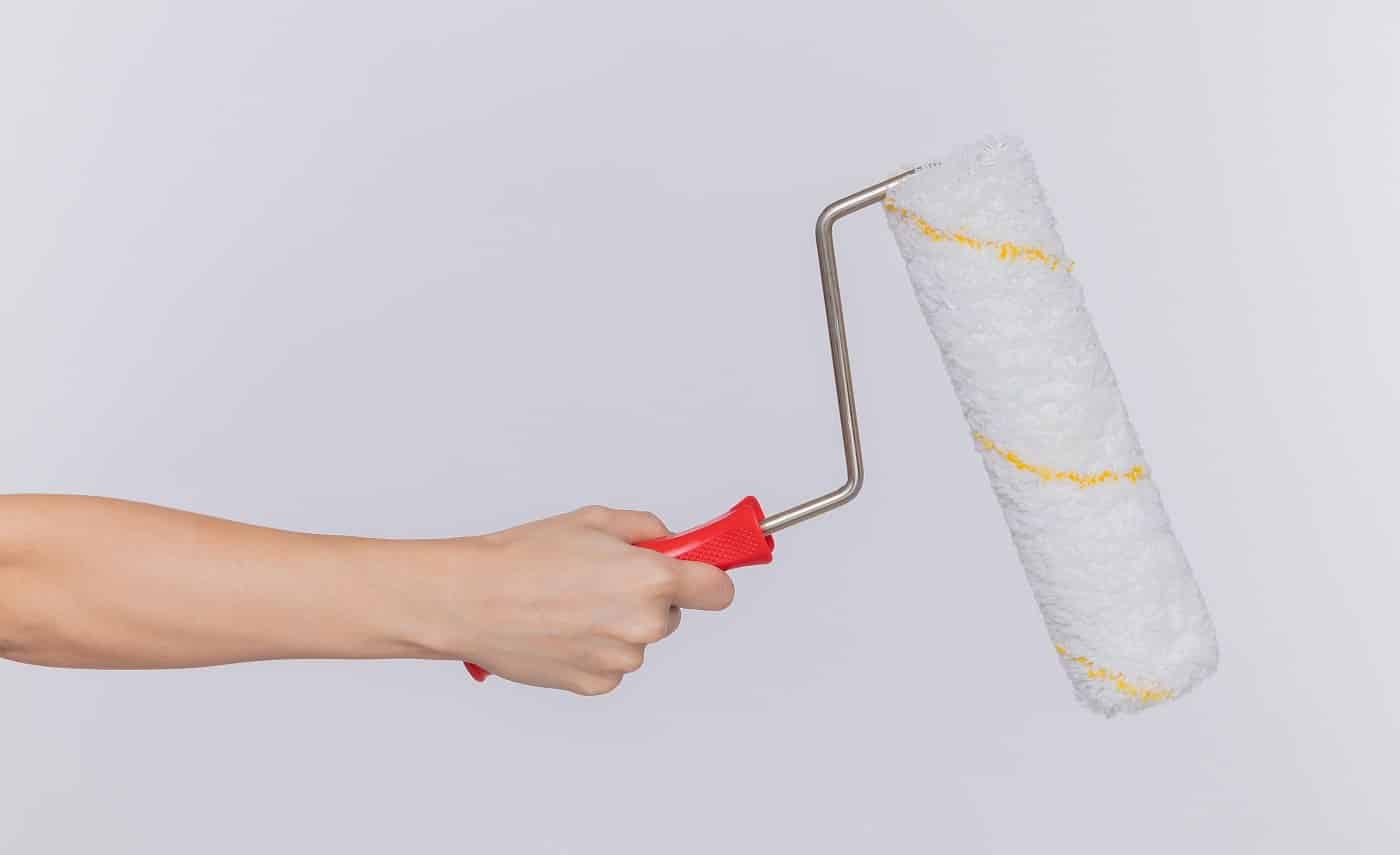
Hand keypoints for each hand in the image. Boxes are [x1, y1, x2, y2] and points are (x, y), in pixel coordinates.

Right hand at [448, 506, 735, 694]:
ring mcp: (621, 660)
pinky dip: (592, 651)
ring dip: (617, 625)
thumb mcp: (595, 520)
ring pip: (638, 641)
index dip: (709, 579)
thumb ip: (647, 529)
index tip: (700, 575)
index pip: (718, 590)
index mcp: (652, 579)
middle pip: (672, 614)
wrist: (472, 599)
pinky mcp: (596, 685)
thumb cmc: (525, 556)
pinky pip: (610, 666)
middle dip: (649, 598)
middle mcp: (645, 624)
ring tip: (568, 604)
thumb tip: (669, 542)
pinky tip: (559, 629)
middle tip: (602, 580)